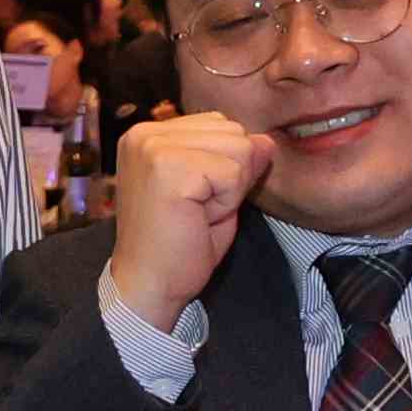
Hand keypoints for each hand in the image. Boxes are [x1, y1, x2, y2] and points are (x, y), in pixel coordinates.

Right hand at [101, 109, 277, 333]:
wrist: (149, 286)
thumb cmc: (178, 245)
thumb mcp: (214, 192)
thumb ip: (236, 160)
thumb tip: (266, 140)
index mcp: (149, 134)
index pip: (221, 124)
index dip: (224, 166)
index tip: (192, 199)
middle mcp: (145, 133)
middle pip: (233, 131)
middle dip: (230, 174)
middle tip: (196, 209)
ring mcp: (153, 148)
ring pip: (238, 147)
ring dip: (230, 188)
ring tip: (197, 212)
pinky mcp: (167, 167)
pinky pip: (233, 172)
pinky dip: (227, 201)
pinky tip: (197, 218)